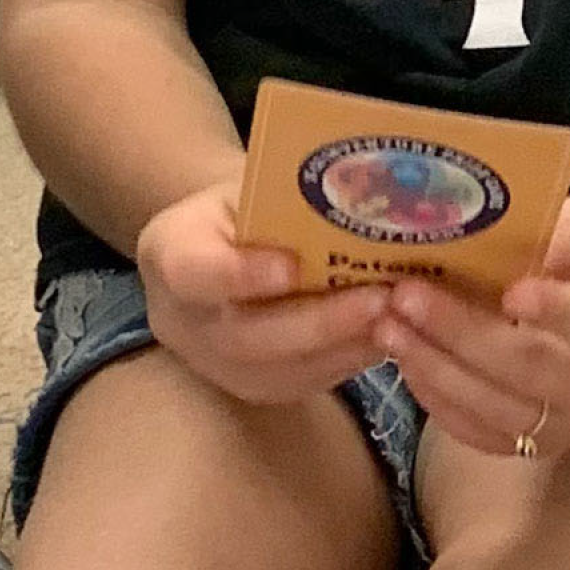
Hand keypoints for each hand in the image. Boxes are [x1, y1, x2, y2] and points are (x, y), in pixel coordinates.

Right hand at [135, 179, 394, 405]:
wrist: (216, 251)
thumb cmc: (240, 207)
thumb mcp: (247, 184)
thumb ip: (283, 194)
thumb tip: (356, 184)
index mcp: (170, 253)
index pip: (195, 273)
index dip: (242, 274)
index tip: (293, 266)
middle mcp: (183, 321)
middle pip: (247, 336)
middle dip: (319, 322)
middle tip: (380, 299)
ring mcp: (216, 364)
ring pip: (282, 369)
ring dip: (345, 346)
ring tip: (399, 317)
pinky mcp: (255, 386)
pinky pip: (305, 381)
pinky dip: (350, 359)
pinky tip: (391, 334)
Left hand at [380, 182, 569, 460]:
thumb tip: (524, 244)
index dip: (558, 311)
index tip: (512, 291)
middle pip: (533, 368)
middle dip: (463, 333)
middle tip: (406, 295)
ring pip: (497, 408)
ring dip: (435, 367)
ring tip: (387, 325)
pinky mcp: (535, 445)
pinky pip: (479, 433)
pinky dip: (436, 398)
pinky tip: (402, 358)